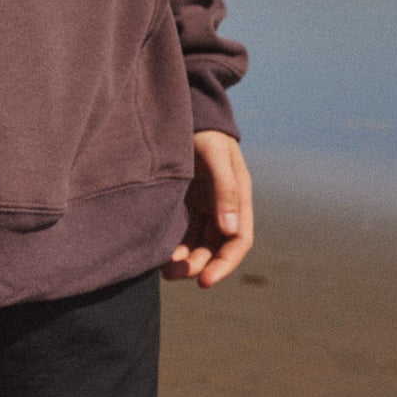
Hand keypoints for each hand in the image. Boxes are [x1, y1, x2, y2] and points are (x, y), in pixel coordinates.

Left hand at [163, 130, 253, 287]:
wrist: (186, 115)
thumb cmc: (205, 133)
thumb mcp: (217, 157)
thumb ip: (226, 191)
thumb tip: (230, 231)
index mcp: (239, 199)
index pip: (238, 241)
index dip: (224, 265)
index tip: (205, 281)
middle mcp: (223, 208)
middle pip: (215, 249)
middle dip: (198, 266)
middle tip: (173, 274)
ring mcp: (203, 208)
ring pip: (197, 246)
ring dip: (184, 261)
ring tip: (163, 269)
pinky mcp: (184, 206)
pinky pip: (181, 235)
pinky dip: (173, 248)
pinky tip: (157, 255)